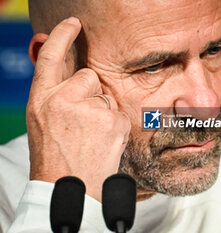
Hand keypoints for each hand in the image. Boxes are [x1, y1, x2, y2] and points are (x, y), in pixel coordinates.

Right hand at [26, 17, 130, 201]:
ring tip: (91, 137)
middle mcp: (63, 99)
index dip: (61, 37)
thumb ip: (56, 93)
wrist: (68, 187)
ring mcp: (89, 110)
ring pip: (106, 96)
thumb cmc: (56, 155)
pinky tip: (103, 142)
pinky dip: (115, 126)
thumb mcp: (44, 121)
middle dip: (90, 95)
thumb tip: (71, 70)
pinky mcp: (112, 121)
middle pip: (89, 77)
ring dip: (102, 112)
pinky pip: (119, 113)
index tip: (73, 24)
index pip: (51, 57)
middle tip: (83, 123)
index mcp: (41, 99)